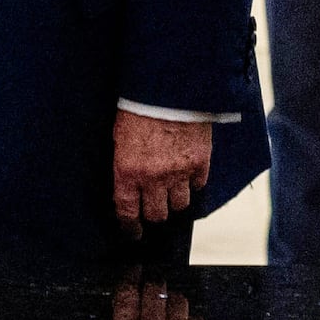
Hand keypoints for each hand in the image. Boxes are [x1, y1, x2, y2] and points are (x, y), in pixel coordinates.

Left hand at [112, 108, 213, 233]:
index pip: (127, 212)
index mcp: (127, 172)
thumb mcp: (119, 138)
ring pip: (179, 205)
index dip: (130, 227)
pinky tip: (188, 177)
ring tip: (172, 191)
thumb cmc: (139, 107)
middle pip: (156, 214)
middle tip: (153, 208)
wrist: (169, 87)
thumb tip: (128, 184)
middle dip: (153, 213)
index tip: (133, 232)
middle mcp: (153, 178)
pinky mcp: (200, 163)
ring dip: (175, 201)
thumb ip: (124, 166)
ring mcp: (179, 173)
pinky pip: (198, 186)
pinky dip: (193, 184)